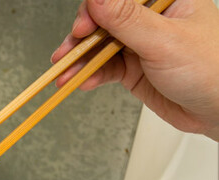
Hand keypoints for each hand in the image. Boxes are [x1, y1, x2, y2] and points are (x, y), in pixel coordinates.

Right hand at [52, 0, 218, 140]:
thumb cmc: (211, 69)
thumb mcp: (164, 41)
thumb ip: (126, 19)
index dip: (96, 9)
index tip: (82, 27)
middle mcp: (151, 18)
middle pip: (104, 20)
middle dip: (81, 38)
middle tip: (66, 53)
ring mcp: (141, 44)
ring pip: (100, 46)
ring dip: (80, 61)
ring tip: (64, 74)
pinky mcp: (134, 69)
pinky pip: (105, 68)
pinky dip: (90, 75)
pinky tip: (82, 82)